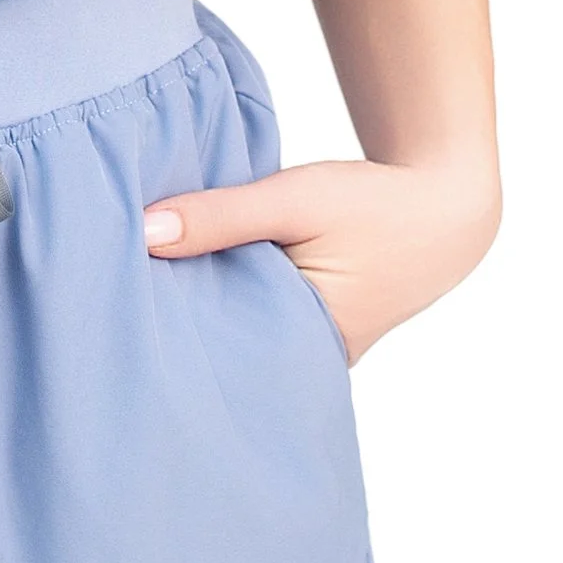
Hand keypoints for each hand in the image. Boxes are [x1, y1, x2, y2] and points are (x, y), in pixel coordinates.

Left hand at [141, 156, 498, 363]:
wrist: (445, 205)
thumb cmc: (374, 204)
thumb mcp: (293, 199)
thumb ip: (220, 215)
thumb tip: (143, 233)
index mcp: (308, 346)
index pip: (218, 355)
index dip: (169, 333)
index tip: (117, 312)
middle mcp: (312, 363)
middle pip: (228, 351)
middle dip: (183, 329)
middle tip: (118, 307)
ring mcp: (317, 351)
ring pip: (245, 336)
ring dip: (210, 311)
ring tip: (149, 292)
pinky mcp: (317, 329)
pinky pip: (263, 322)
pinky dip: (236, 299)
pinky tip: (198, 279)